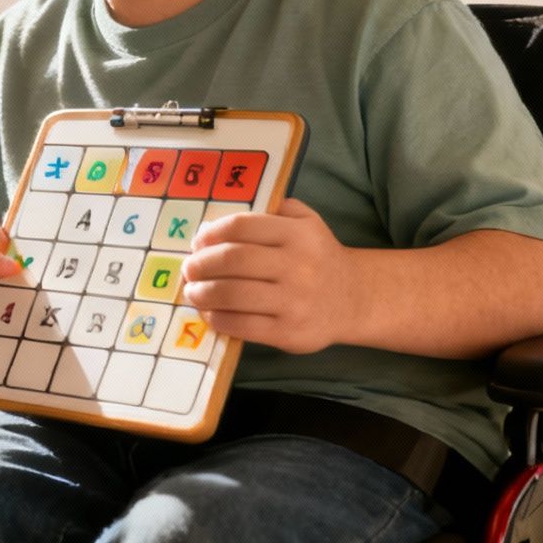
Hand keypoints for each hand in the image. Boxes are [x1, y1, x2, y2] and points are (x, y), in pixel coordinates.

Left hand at [182, 198, 362, 354]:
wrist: (354, 299)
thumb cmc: (318, 257)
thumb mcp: (307, 221)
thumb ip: (274, 210)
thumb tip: (218, 224)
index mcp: (298, 234)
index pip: (241, 227)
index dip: (211, 234)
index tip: (198, 242)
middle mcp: (298, 266)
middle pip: (232, 260)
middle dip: (201, 264)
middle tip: (188, 269)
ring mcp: (294, 301)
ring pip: (233, 294)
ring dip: (202, 293)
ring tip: (192, 291)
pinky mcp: (289, 332)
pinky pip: (242, 325)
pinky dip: (218, 319)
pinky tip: (209, 313)